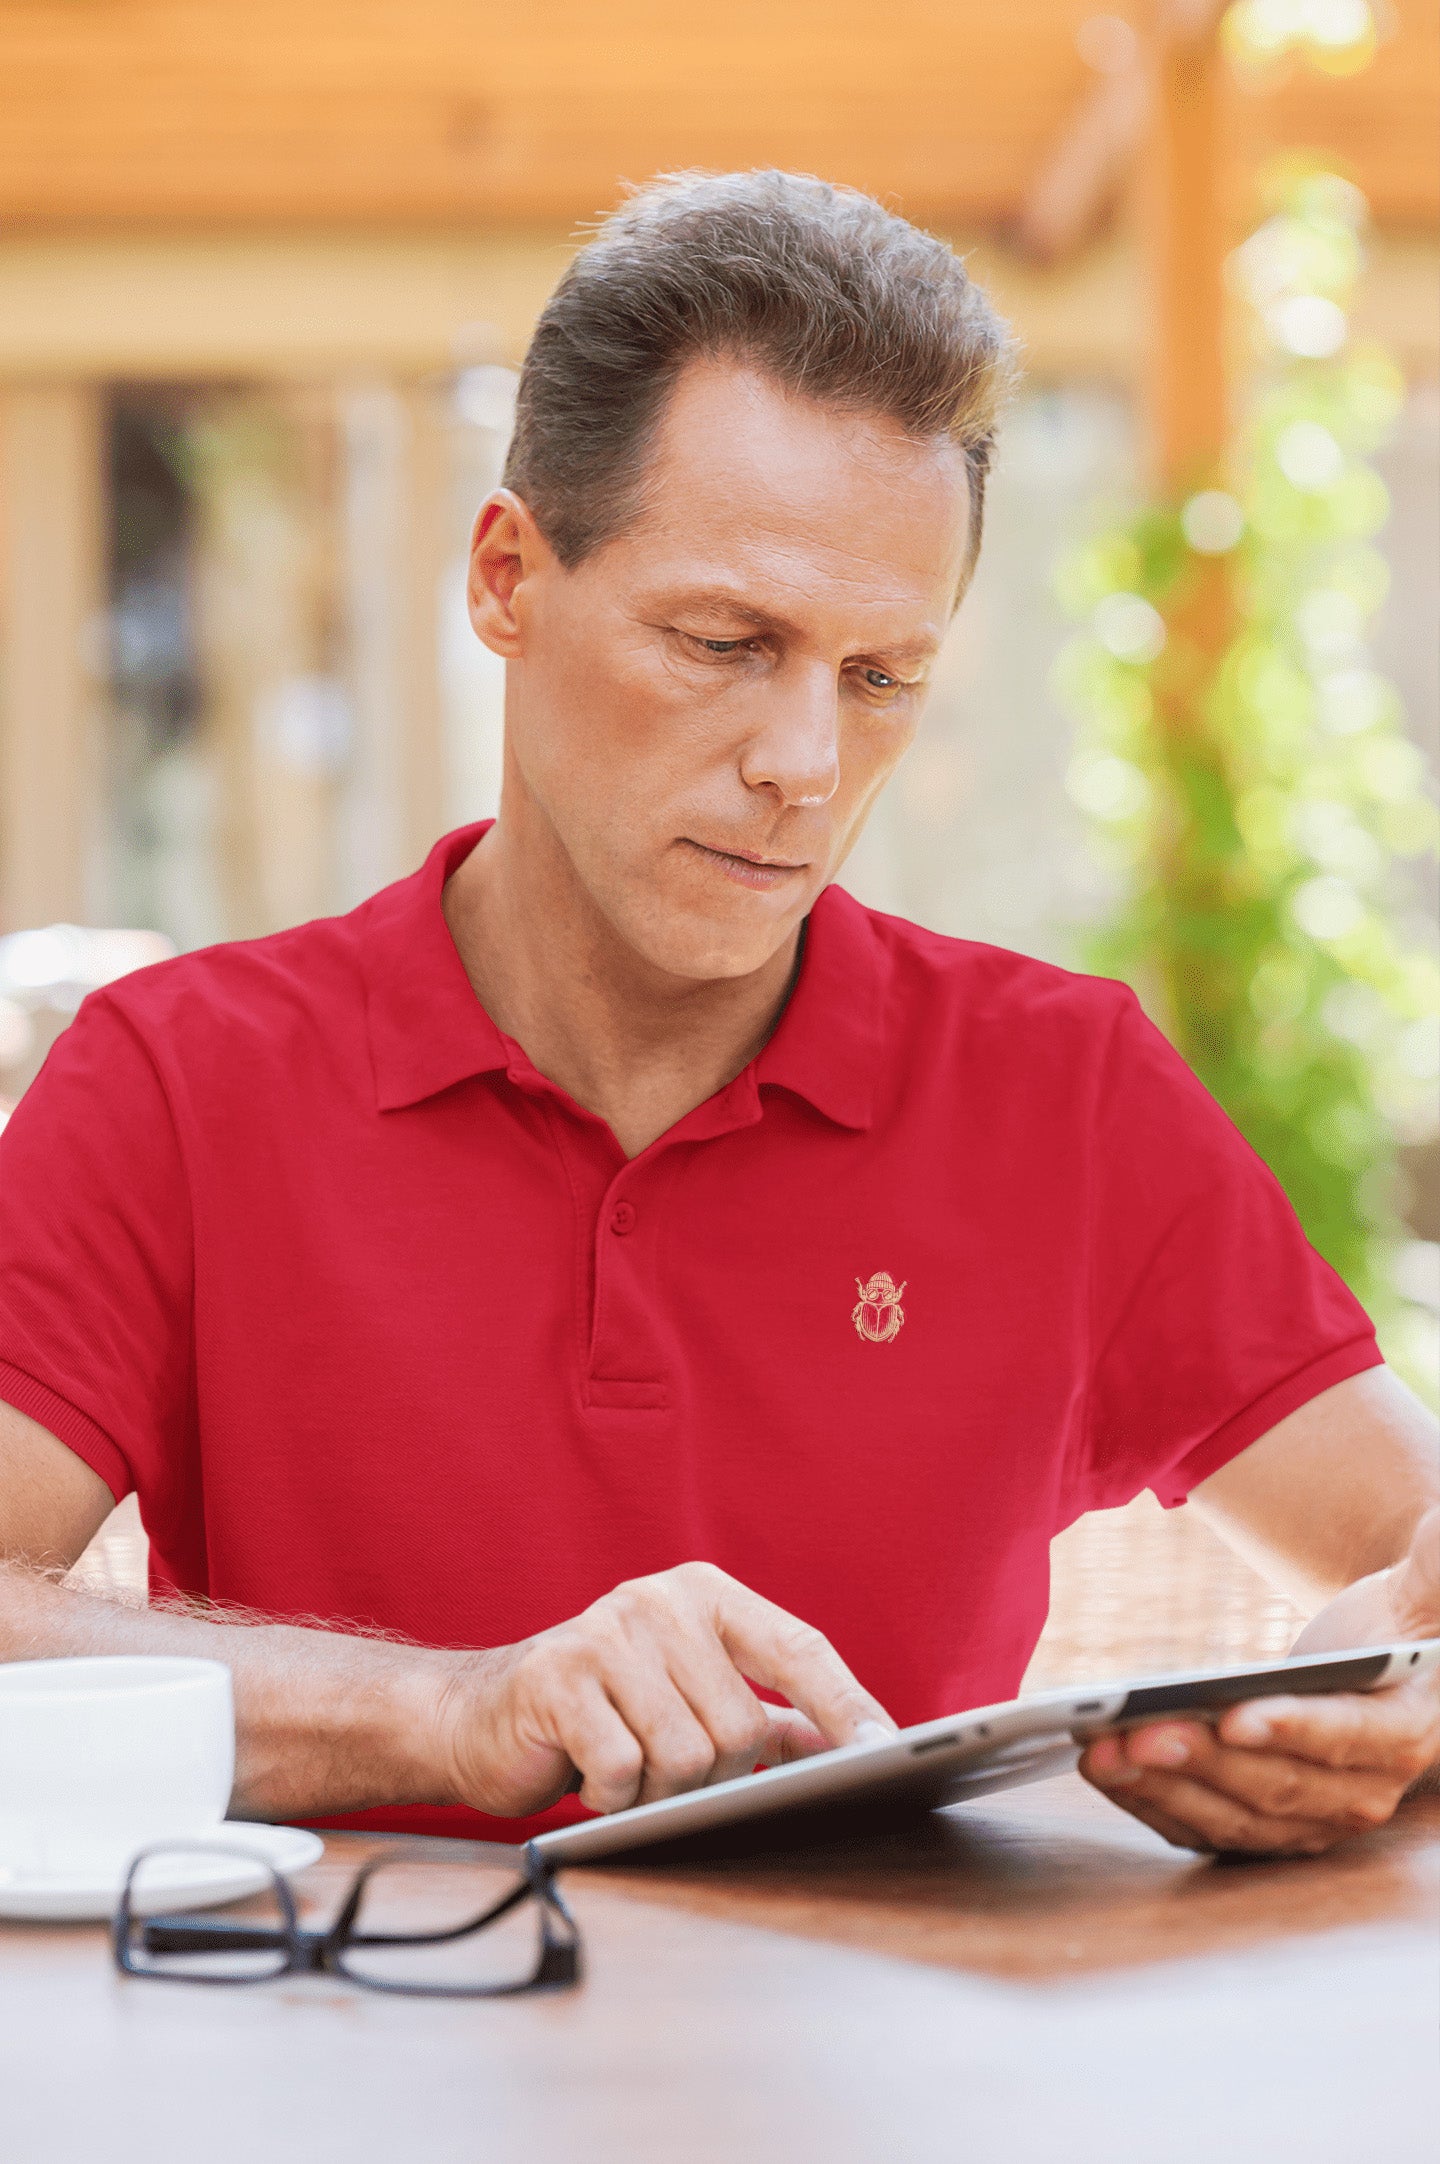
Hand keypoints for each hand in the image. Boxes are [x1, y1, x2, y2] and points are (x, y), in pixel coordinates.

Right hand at [430, 1561, 895, 1819]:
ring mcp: (606, 1633)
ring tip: (626, 1771)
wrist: (479, 1718)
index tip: (886, 1748)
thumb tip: (855, 1742)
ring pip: (687, 1756)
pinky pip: (625, 1770)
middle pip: (740, 1726)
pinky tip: (589, 1774)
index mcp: (705, 1594)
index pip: (798, 1647)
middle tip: (666, 1771)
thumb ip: (769, 1713)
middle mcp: (660, 1600)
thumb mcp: (692, 1698)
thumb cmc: (604, 1712)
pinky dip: (613, 1795)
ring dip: (660, 1792)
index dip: (844, 1703)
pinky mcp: (557, 1678)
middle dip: (712, 1776)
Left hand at [1080, 1506, 1439, 1855]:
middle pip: (1278, 1785)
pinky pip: (1208, 1828)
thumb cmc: (1402, 1616)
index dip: (1292, 1729)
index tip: (1232, 1716)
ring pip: (1236, 1816)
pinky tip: (1105, 1772)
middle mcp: (1364, 1791)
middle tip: (1135, 1732)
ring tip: (1101, 1752)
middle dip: (1203, 1761)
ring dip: (1165, 1789)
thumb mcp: (1431, 1582)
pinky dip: (1154, 1806)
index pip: (1348, 1737)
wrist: (1388, 1663)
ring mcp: (1315, 1818)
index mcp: (1405, 1730)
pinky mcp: (1270, 1826)